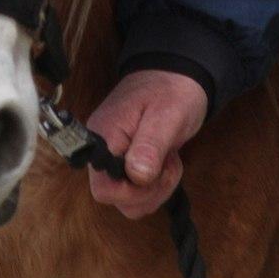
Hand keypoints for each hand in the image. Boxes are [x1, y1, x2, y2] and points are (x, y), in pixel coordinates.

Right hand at [85, 70, 207, 218]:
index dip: (129, 192)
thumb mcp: (165, 116)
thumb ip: (149, 146)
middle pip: (115, 197)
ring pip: (129, 200)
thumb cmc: (170, 91)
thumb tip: (136, 176)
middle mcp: (103, 150)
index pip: (102, 186)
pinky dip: (156, 187)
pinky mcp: (127, 163)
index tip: (151, 175)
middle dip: (148, 192)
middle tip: (166, 165)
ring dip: (155, 190)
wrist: (176, 77)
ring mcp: (115, 158)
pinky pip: (138, 192)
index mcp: (104, 136)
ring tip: (167, 162)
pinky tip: (165, 163)